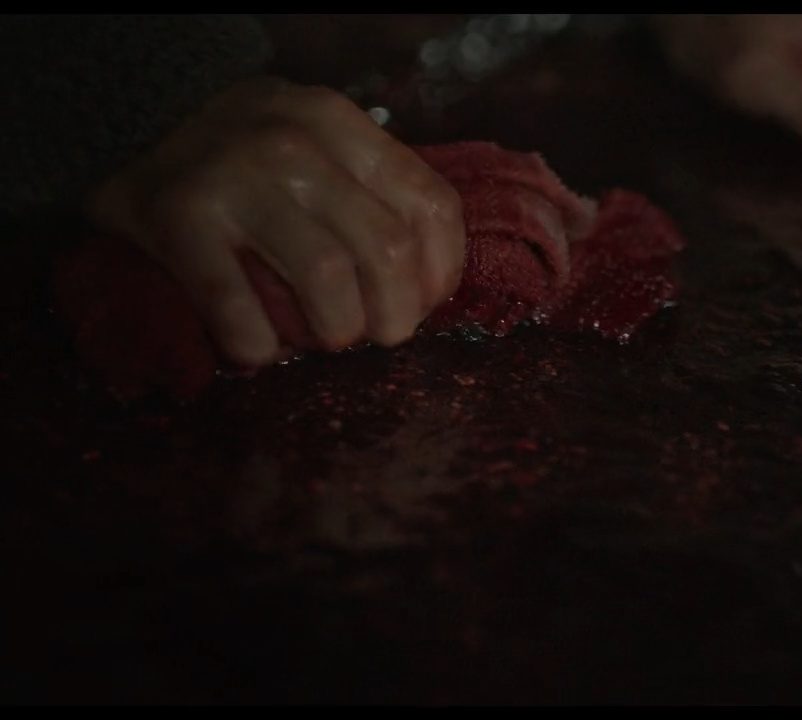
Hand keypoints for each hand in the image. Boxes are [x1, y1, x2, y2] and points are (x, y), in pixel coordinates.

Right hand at [88, 77, 465, 367]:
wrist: (127, 116)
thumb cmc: (245, 150)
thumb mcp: (316, 137)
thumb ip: (368, 187)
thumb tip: (425, 283)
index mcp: (338, 124)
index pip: (428, 203)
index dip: (440, 270)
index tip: (425, 303)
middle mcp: (294, 145)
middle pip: (386, 249)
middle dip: (396, 314)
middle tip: (379, 335)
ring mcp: (235, 179)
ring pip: (326, 278)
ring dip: (337, 329)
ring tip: (328, 339)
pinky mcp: (178, 219)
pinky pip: (236, 304)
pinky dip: (257, 343)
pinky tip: (261, 349)